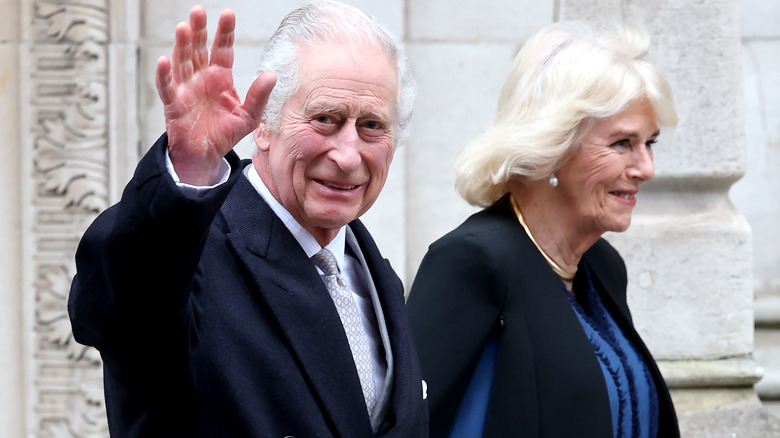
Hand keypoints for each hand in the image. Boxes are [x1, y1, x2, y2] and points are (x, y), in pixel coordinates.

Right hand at [155, 6, 276, 184]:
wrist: (206, 155)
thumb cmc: (225, 133)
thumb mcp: (249, 116)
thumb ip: (258, 97)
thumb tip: (271, 75)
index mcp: (220, 77)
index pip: (223, 49)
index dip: (224, 33)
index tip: (228, 14)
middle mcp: (201, 78)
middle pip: (199, 49)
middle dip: (199, 30)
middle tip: (199, 10)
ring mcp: (186, 88)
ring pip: (182, 62)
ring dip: (182, 45)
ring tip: (184, 27)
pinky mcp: (173, 104)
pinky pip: (167, 87)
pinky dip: (164, 74)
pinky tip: (164, 60)